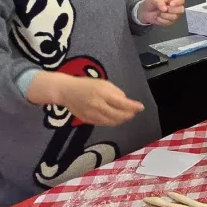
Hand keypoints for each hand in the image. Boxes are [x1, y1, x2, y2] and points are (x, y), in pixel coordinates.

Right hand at [29, 74, 143, 125]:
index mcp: (103, 94)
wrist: (65, 91)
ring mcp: (92, 114)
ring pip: (111, 122)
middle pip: (118, 115)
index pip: (122, 103)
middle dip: (129, 115)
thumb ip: (115, 92)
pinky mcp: (87, 120)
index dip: (133, 107)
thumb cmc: (86, 84)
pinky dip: (111, 122)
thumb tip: (126, 101)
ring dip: (121, 120)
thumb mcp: (103, 83)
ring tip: (125, 116)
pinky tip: (114, 118)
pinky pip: (103, 123)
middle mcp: (98, 106)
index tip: (141, 107)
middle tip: (134, 113)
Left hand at [137, 0, 183, 25]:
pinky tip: (158, 17)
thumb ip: (159, 2)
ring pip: (174, 17)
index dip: (178, 2)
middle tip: (163, 9)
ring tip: (159, 13)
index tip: (170, 4)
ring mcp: (173, 15)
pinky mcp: (169, 22)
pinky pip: (168, 22)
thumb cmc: (150, 3)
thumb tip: (165, 9)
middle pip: (181, 10)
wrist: (145, 12)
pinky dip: (161, 20)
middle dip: (171, 10)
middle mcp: (175, 7)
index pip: (181, 0)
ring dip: (165, 16)